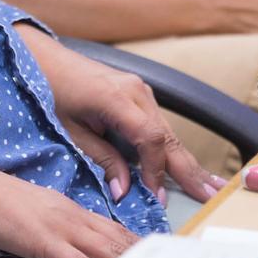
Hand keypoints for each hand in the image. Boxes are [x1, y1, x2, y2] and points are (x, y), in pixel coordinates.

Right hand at [0, 149, 142, 257]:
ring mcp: (62, 229)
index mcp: (73, 209)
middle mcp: (75, 217)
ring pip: (106, 249)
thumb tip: (71, 238)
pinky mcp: (46, 242)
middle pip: (118, 238)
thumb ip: (57, 222)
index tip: (157, 253)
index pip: (114, 227)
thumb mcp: (37, 209)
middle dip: (144, 255)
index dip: (138, 242)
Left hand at [17, 25, 223, 208]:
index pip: (150, 139)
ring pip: (169, 132)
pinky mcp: (140, 94)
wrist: (48, 60)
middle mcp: (137, 91)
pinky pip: (161, 125)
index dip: (156, 171)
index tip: (156, 197)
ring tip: (209, 185)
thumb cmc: (53, 94)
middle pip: (169, 135)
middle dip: (189, 169)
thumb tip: (124, 192)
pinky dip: (173, 149)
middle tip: (209, 196)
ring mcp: (141, 90)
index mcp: (118, 98)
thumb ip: (102, 159)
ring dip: (187, 161)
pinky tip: (189, 166)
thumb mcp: (71, 132)